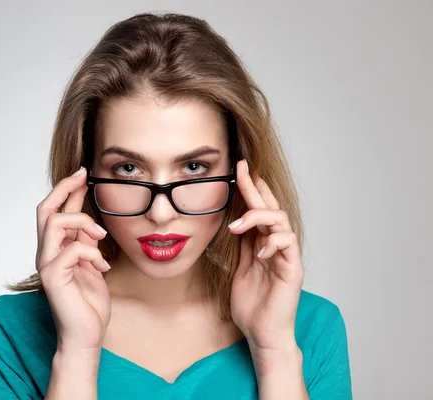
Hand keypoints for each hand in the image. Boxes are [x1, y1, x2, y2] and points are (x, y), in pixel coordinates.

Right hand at [36, 166, 111, 354]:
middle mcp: (45, 254)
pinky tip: (103, 265)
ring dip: (82, 221)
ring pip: (54, 223)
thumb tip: (88, 216)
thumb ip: (86, 240)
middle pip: (44, 210)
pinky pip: (73, 249)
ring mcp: (46, 265)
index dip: (65, 189)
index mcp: (55, 249)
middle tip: (83, 177)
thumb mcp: (92, 262)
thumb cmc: (89, 302)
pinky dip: (92, 252)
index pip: (53, 211)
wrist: (87, 334)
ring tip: (101, 235)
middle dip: (64, 189)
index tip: (83, 173)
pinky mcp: (53, 277)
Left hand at [228, 159, 303, 352]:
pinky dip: (272, 242)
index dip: (250, 189)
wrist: (261, 333)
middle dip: (256, 188)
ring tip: (237, 226)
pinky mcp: (293, 269)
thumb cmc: (252, 305)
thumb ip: (242, 246)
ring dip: (258, 217)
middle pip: (271, 208)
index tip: (238, 169)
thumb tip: (234, 222)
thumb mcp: (240, 269)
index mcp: (263, 244)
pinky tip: (259, 252)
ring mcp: (286, 256)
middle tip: (242, 170)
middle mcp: (277, 246)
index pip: (258, 210)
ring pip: (281, 221)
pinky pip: (288, 244)